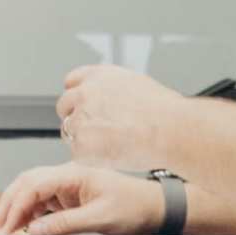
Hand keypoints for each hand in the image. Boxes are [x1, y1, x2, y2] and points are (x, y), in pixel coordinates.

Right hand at [0, 162, 166, 234]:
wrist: (156, 207)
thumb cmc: (136, 206)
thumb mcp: (100, 219)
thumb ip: (65, 224)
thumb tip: (35, 230)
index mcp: (74, 174)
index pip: (34, 185)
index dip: (15, 206)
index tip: (6, 226)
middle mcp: (67, 177)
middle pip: (26, 185)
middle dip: (7, 205)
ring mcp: (67, 187)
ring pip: (31, 193)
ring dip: (16, 210)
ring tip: (4, 229)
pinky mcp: (70, 199)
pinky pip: (42, 204)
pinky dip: (28, 215)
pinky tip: (23, 226)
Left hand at [57, 64, 181, 167]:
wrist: (170, 129)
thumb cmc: (165, 111)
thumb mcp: (138, 84)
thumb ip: (115, 90)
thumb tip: (113, 99)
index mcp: (99, 76)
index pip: (72, 82)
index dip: (77, 96)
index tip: (82, 106)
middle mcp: (85, 93)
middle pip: (65, 106)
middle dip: (78, 118)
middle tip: (98, 132)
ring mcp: (80, 118)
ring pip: (70, 131)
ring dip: (84, 139)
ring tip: (111, 145)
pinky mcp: (81, 144)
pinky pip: (78, 154)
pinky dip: (91, 158)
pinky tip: (111, 156)